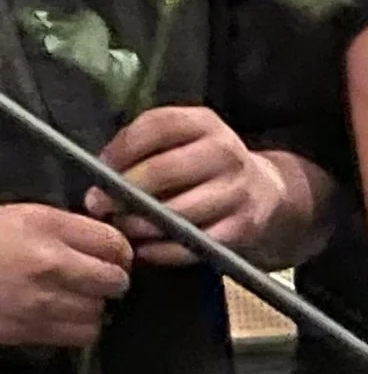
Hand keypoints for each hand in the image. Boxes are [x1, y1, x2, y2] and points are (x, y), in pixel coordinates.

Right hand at [0, 201, 134, 349]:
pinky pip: (79, 335)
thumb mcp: (23, 216)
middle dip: (113, 280)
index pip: (113, 243)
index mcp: (45, 226)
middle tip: (100, 279)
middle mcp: (50, 263)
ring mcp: (41, 301)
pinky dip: (79, 328)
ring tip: (78, 298)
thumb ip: (67, 227)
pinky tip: (64, 316)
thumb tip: (108, 243)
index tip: (113, 255)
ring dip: (95, 307)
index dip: (120, 251)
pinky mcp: (31, 330)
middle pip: (116, 280)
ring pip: (99, 312)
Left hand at [91, 102, 287, 266]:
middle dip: (125, 191)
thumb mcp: (179, 138)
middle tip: (100, 205)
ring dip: (142, 224)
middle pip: (166, 170)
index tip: (100, 169)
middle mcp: (226, 151)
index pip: (157, 126)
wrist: (262, 188)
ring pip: (179, 212)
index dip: (122, 149)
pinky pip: (195, 243)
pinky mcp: (243, 227)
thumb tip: (101, 173)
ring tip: (122, 227)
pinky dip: (164, 251)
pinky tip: (145, 248)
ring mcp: (237, 190)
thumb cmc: (202, 163)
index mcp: (204, 122)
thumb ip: (141, 146)